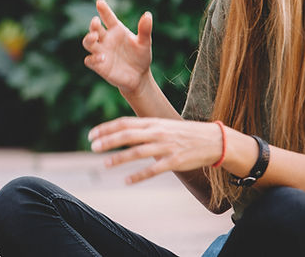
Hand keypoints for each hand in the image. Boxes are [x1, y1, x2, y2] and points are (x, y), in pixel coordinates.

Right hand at [82, 0, 152, 95]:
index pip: (107, 17)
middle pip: (94, 29)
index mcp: (116, 30)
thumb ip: (144, 30)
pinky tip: (102, 58)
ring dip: (89, 39)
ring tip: (95, 37)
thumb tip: (148, 15)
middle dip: (93, 25)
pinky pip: (90, 60)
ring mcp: (101, 51)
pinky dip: (93, 58)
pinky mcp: (99, 65)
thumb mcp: (145, 43)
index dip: (103, 9)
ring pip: (88, 42)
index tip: (100, 1)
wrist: (139, 77)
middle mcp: (106, 39)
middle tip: (96, 21)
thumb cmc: (141, 56)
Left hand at [88, 116, 225, 183]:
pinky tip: (126, 181)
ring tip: (105, 164)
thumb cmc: (183, 133)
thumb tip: (121, 131)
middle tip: (93, 147)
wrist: (213, 140)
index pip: (124, 123)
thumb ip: (143, 128)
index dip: (106, 128)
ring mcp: (166, 147)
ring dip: (120, 158)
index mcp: (152, 122)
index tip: (91, 134)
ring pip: (138, 152)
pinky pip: (153, 169)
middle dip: (108, 141)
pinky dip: (139, 175)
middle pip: (128, 135)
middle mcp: (157, 133)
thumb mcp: (162, 124)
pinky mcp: (175, 161)